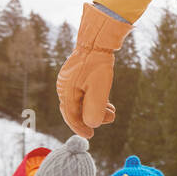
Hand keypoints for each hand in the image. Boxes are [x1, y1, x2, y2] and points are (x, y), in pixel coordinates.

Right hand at [57, 3, 132, 137]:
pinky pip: (84, 92)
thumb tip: (91, 125)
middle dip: (92, 116)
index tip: (90, 135)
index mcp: (66, 92)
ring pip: (82, 100)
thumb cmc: (97, 65)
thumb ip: (94, 109)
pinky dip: (95, 99)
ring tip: (112, 112)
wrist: (97, 40)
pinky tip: (107, 103)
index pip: (71, 115)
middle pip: (76, 109)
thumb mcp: (99, 90)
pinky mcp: (78, 75)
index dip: (80, 127)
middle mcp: (64, 87)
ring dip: (96, 108)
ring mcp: (70, 80)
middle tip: (108, 120)